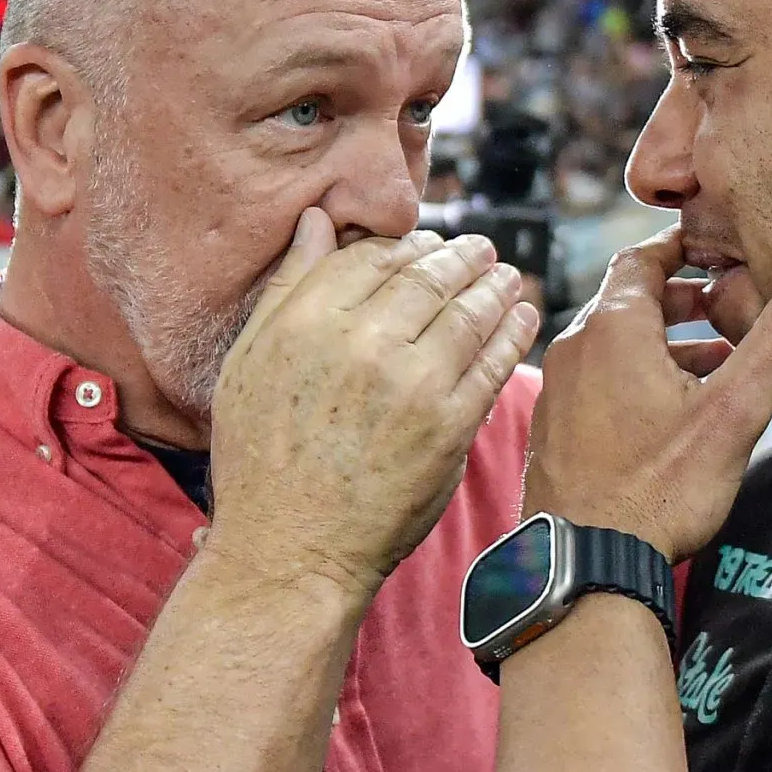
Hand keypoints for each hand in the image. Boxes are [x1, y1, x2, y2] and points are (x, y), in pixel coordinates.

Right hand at [206, 210, 540, 600]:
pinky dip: (513, 331)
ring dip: (494, 286)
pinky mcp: (450, 423)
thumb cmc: (261, 460)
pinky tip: (522, 316)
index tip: (428, 247)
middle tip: (481, 250)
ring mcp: (412, 381)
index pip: (374, 257)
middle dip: (461, 257)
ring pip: (468, 312)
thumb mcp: (249, 361)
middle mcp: (363, 340)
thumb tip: (318, 221)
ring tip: (506, 276)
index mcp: (308, 319)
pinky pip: (493, 362)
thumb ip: (288, 287)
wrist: (290, 549)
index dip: (408, 247)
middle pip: (428, 277)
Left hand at [525, 228, 771, 561]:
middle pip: (629, 300)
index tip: (721, 248)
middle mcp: (574, 348)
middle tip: (729, 306)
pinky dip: (635, 377)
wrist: (586, 566)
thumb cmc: (659, 490)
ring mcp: (558, 390)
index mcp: (613, 328)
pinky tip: (673, 413)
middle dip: (682, 299)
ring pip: (613, 344)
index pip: (643, 256)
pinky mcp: (555, 429)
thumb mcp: (736, 409)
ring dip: (663, 343)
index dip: (684, 247)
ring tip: (718, 362)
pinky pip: (597, 381)